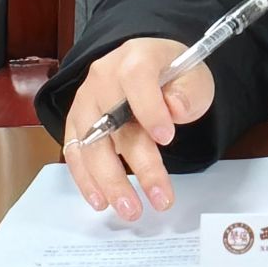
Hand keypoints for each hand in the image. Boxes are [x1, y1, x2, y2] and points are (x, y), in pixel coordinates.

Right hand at [60, 37, 215, 217]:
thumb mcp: (193, 76)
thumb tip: (174, 110)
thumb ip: (187, 93)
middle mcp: (103, 77)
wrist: (149, 68)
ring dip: (109, 181)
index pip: (136, 78)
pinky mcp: (75, 122)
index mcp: (136, 57)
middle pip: (114, 122)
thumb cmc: (172, 74)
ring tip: (131, 209)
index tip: (167, 138)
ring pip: (90, 143)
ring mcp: (84, 100)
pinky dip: (86, 179)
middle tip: (159, 198)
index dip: (149, 108)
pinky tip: (101, 201)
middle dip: (138, 164)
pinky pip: (74, 153)